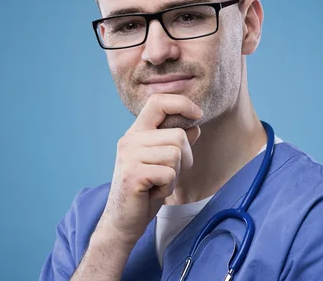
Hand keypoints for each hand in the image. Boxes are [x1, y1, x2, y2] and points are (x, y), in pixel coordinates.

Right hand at [95, 93, 202, 247]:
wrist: (123, 221)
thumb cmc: (146, 190)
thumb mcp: (164, 162)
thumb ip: (176, 144)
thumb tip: (195, 126)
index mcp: (137, 132)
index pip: (158, 101)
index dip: (182, 103)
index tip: (198, 115)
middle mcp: (130, 139)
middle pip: (178, 135)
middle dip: (185, 158)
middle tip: (168, 174)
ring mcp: (129, 156)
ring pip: (175, 154)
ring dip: (175, 175)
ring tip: (158, 183)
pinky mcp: (133, 174)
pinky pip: (169, 174)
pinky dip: (168, 187)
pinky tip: (154, 192)